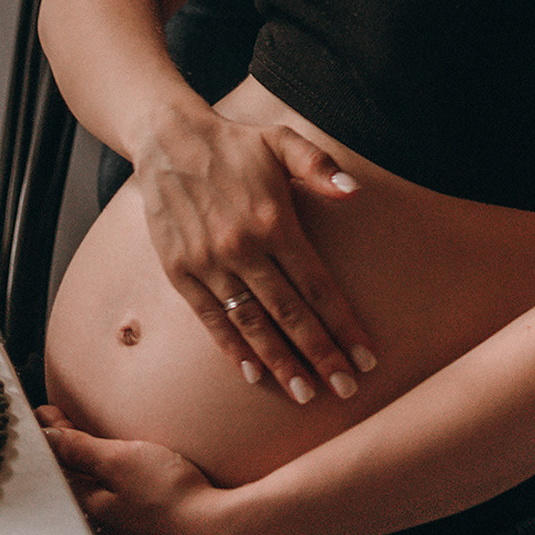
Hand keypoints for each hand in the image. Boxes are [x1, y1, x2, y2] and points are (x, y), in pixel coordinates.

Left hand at [37, 407, 267, 534]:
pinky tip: (135, 511)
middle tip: (69, 436)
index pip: (61, 470)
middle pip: (79, 496)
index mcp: (90, 512)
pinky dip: (125, 519)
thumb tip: (45, 435)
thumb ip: (81, 449)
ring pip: (104, 521)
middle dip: (73, 467)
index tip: (49, 413)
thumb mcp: (122, 460)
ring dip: (98, 495)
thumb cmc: (171, 495)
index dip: (56, 438)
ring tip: (97, 472)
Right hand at [132, 104, 379, 405]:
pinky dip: (232, 349)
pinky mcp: (180, 272)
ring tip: (306, 394)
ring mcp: (208, 263)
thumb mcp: (281, 142)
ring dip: (281, 362)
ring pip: (252, 323)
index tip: (367, 357)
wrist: (167, 140)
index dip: (343, 324)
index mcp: (273, 221)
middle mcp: (242, 247)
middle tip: (346, 390)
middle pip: (290, 313)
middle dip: (321, 354)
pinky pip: (212, 318)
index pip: (317, 285)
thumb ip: (319, 167)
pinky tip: (254, 374)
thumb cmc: (235, 144)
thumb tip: (355, 192)